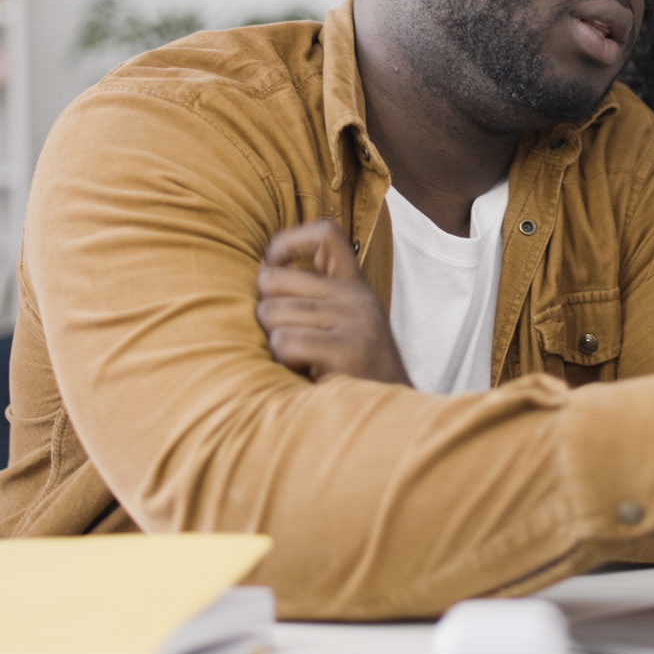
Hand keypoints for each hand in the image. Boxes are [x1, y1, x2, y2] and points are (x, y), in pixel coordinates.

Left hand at [256, 220, 411, 385]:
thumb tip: (260, 271)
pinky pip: (283, 342)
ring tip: (300, 360)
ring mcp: (354, 321)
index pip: (325, 234)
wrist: (393, 419)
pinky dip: (282, 361)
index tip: (274, 268)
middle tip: (286, 338)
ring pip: (271, 313)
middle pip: (273, 279)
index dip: (287, 243)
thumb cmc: (352, 375)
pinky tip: (304, 372)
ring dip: (272, 343)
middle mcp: (356, 297)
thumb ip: (311, 298)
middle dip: (265, 311)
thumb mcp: (342, 326)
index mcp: (354, 287)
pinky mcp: (348, 349)